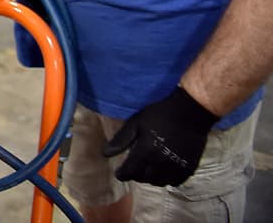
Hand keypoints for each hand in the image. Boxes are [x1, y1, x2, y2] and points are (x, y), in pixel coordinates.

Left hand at [102, 87, 217, 185]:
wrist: (190, 113)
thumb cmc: (159, 115)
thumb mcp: (135, 123)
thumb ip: (121, 140)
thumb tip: (105, 154)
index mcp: (145, 152)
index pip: (130, 172)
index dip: (122, 174)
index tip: (119, 172)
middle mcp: (160, 163)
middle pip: (144, 178)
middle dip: (136, 175)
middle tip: (134, 168)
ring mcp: (176, 167)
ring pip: (159, 182)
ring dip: (151, 178)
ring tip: (148, 169)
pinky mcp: (188, 168)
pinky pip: (174, 182)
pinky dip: (167, 179)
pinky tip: (163, 171)